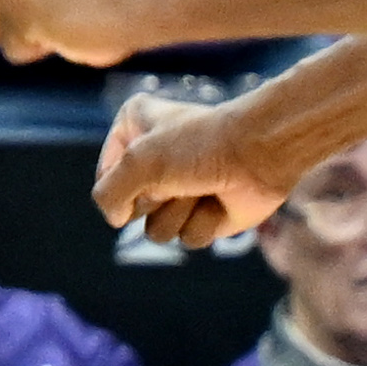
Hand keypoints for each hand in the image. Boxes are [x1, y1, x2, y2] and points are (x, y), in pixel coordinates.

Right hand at [92, 91, 298, 246]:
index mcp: (134, 128)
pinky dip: (204, 222)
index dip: (122, 180)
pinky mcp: (203, 214)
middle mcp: (154, 159)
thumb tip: (117, 220)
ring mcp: (179, 189)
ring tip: (202, 188)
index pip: (105, 176)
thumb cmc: (200, 146)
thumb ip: (108, 193)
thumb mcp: (138, 161)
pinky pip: (187, 238)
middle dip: (156, 197)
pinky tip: (220, 202)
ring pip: (157, 229)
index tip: (147, 162)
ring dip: (181, 212)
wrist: (261, 153)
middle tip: (180, 175)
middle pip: (130, 207)